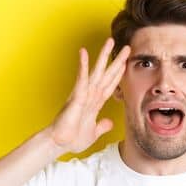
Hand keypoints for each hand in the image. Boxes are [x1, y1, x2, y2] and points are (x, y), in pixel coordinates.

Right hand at [45, 37, 129, 154]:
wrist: (58, 144)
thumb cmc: (71, 138)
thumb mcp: (93, 133)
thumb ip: (101, 126)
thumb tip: (109, 123)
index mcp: (94, 103)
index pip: (110, 85)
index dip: (118, 74)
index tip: (125, 63)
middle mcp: (90, 95)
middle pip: (107, 75)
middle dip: (117, 61)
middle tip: (127, 47)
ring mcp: (83, 94)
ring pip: (96, 72)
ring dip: (104, 56)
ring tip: (110, 41)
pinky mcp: (76, 97)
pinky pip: (81, 79)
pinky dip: (83, 66)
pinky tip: (84, 52)